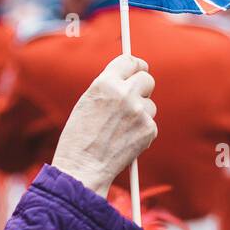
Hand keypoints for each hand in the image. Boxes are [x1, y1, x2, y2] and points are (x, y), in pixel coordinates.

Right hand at [51, 54, 156, 195]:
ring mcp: (139, 112)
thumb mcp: (88, 103)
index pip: (130, 61)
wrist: (83, 168)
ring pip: (150, 104)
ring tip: (120, 129)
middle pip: (147, 79)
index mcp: (105, 83)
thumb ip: (108, 88)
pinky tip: (124, 141)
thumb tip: (128, 79)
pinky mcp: (149, 129)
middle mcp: (124, 93)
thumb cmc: (79, 138)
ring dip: (141, 113)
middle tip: (136, 97)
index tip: (138, 69)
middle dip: (142, 87)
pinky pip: (150, 124)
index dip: (136, 65)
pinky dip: (141, 131)